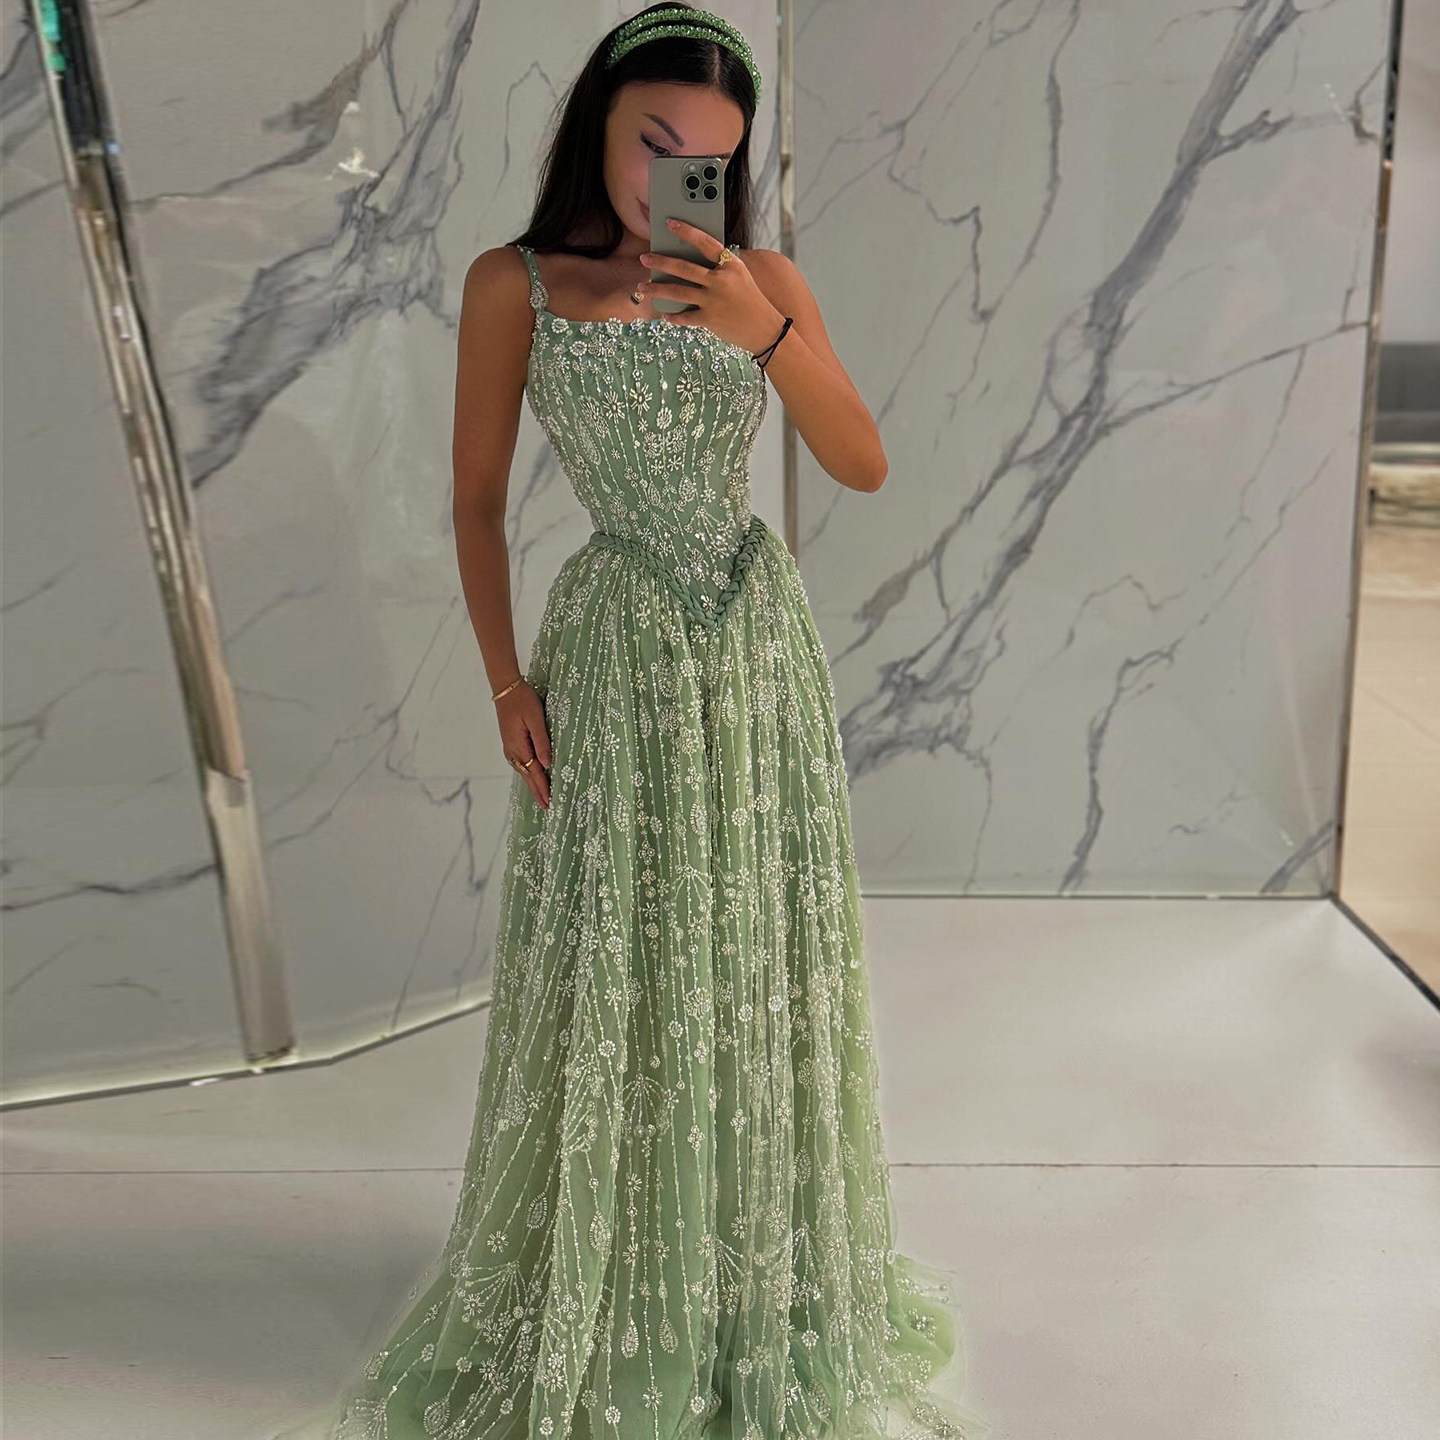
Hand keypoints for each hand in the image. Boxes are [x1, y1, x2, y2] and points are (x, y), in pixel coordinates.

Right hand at [496, 681, 550, 809]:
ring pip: (523, 770)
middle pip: (527, 776)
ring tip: (541, 796)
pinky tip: (532, 775)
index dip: (543, 788)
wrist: (506, 688)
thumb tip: (547, 764)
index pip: (534, 773)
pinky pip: (521, 763)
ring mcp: (510, 747)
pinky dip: (528, 773)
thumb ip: (542, 742)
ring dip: (532, 783)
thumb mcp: (535, 719)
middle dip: (537, 791)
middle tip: (546, 807)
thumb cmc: (523, 700)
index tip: (549, 803)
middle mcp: (512, 751)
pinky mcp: (511, 742)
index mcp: (519, 747)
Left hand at [638, 219, 782, 353]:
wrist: (765, 328)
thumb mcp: (740, 277)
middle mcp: (720, 281)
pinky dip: (673, 317)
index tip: (669, 223)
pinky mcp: (710, 320)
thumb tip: (689, 263)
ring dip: (657, 290)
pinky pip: (685, 317)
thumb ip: (719, 268)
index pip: (705, 243)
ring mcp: (714, 301)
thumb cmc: (751, 300)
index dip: (687, 231)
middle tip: (644, 258)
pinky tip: (665, 315)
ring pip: (678, 292)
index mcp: (730, 265)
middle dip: (660, 262)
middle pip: (684, 268)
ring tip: (642, 287)